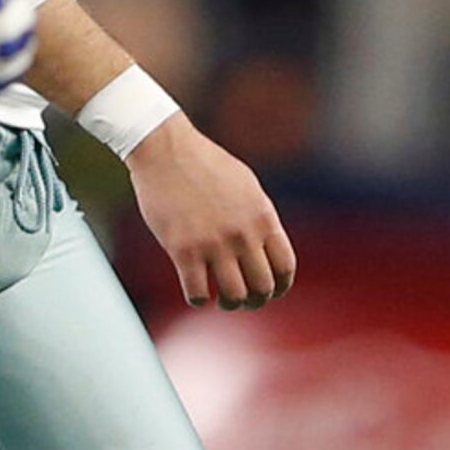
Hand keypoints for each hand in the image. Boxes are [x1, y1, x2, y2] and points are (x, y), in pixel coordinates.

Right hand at [126, 112, 295, 310]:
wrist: (164, 147)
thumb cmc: (203, 162)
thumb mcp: (245, 184)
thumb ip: (259, 217)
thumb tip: (268, 249)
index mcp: (262, 216)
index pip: (285, 267)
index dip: (280, 286)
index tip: (270, 290)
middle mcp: (242, 233)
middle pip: (262, 288)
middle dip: (256, 300)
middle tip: (244, 299)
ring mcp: (213, 243)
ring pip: (234, 297)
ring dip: (230, 303)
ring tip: (222, 299)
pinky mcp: (182, 250)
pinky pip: (197, 294)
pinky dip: (198, 299)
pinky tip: (195, 291)